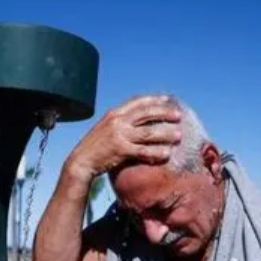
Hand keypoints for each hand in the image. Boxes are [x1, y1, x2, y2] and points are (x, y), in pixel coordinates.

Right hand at [66, 95, 181, 180]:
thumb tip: (136, 120)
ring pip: (148, 132)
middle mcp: (117, 122)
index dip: (153, 100)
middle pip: (146, 114)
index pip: (137, 102)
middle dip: (164, 113)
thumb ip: (119, 122)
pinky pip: (143, 151)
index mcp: (114, 114)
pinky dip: (156, 152)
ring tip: (179, 135)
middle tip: (179, 116)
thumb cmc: (95, 146)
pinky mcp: (121, 151)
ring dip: (166, 134)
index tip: (167, 99)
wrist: (81, 161)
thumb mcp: (105, 128)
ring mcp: (119, 136)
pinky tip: (166, 154)